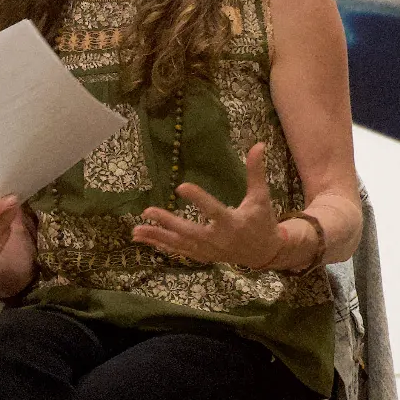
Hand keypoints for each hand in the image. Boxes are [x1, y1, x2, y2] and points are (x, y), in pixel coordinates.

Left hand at [132, 145, 294, 269]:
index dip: (198, 198)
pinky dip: (160, 245)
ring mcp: (207, 250)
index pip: (213, 210)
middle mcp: (217, 239)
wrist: (264, 253)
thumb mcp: (261, 197)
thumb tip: (258, 144)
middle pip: (189, 231)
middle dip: (167, 222)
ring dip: (157, 236)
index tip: (180, 186)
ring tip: (136, 230)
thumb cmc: (262, 221)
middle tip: (147, 211)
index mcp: (232, 223)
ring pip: (179, 243)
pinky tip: (143, 239)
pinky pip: (178, 251)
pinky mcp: (202, 256)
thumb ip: (256, 172)